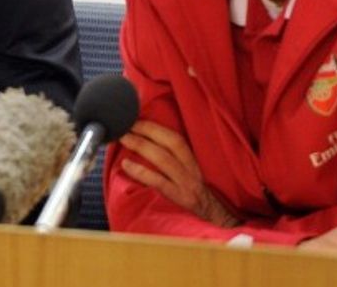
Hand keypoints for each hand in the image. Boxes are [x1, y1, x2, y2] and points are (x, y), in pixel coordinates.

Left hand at [119, 120, 239, 226]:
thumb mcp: (187, 172)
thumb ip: (171, 158)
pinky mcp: (179, 197)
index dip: (155, 127)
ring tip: (123, 139)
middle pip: (171, 143)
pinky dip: (140, 172)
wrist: (212, 216)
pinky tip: (126, 164)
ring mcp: (185, 183)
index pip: (175, 138)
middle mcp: (190, 168)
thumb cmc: (192, 191)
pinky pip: (158, 181)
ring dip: (141, 146)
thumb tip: (144, 142)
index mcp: (191, 160)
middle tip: (126, 125)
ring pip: (164, 160)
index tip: (136, 119)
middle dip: (147, 131)